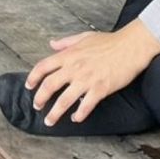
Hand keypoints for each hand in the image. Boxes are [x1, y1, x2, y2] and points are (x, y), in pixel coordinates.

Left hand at [25, 20, 159, 125]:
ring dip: (55, 112)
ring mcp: (86, 80)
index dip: (33, 77)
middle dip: (40, 98)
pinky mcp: (100, 89)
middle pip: (49, 86)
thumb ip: (66, 42)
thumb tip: (52, 44)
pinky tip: (76, 118)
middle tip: (37, 107)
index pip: (43, 67)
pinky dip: (79, 114)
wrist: (130, 47)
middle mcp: (74, 68)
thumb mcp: (83, 37)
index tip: (29, 86)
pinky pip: (86, 105)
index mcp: (68, 55)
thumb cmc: (109, 41)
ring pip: (64, 100)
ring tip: (49, 121)